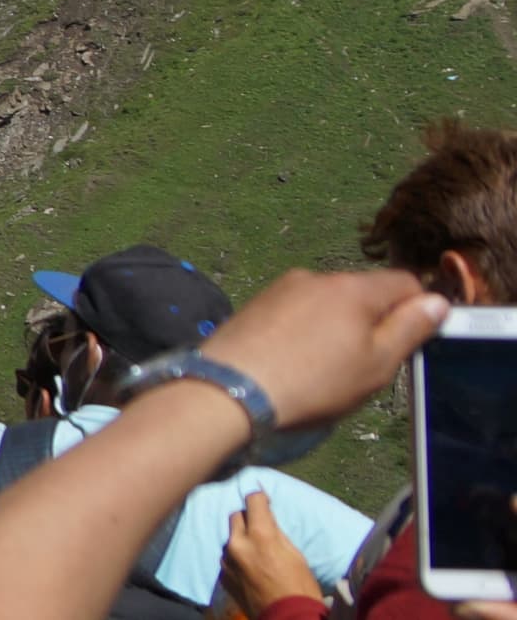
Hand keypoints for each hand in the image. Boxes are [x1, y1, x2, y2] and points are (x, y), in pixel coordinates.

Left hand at [202, 267, 446, 428]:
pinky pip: (298, 310)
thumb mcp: (376, 364)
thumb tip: (436, 301)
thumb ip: (410, 328)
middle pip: (365, 291)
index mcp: (353, 288)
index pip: (404, 282)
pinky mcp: (257, 303)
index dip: (418, 309)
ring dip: (338, 326)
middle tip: (365, 364)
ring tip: (324, 367)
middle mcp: (316, 277)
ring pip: (329, 302)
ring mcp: (282, 287)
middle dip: (374, 321)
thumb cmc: (313, 383)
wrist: (231, 391)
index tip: (410, 341)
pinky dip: (306, 330)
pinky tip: (295, 360)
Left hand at [220, 491, 320, 612]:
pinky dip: (236, 557)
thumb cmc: (299, 587)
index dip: (259, 498)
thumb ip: (276, 533)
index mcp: (260, 535)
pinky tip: (249, 567)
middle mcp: (237, 543)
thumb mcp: (295, 555)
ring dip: (241, 538)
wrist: (288, 619)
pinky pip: (227, 556)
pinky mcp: (222, 574)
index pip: (252, 500)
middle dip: (249, 518)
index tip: (264, 500)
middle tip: (261, 527)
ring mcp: (226, 559)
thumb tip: (267, 519)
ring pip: (230, 537)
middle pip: (237, 516)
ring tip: (256, 551)